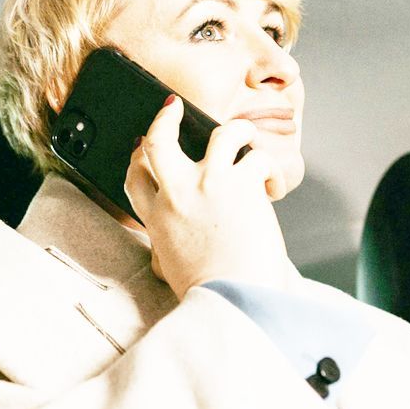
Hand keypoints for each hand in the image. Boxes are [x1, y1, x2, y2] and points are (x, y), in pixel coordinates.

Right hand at [125, 96, 291, 297]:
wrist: (235, 301)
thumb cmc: (211, 295)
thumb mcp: (172, 269)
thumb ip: (168, 249)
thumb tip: (166, 251)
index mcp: (156, 219)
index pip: (135, 176)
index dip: (138, 156)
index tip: (144, 144)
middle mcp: (177, 195)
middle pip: (159, 140)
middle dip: (165, 118)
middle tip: (174, 107)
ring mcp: (209, 183)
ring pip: (221, 133)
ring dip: (239, 131)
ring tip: (248, 137)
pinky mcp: (242, 183)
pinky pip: (258, 157)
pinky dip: (271, 168)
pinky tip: (274, 185)